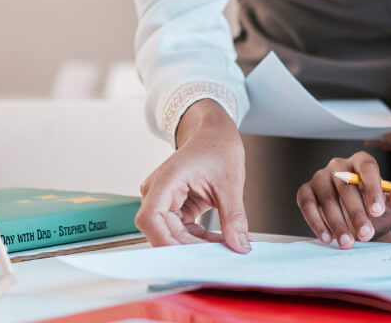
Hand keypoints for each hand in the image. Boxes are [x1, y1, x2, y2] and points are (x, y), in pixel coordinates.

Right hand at [135, 99, 250, 251]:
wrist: (215, 134)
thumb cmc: (217, 147)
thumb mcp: (231, 183)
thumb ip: (233, 217)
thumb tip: (240, 245)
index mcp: (167, 179)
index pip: (150, 217)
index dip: (164, 241)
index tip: (187, 256)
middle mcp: (158, 191)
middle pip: (162, 230)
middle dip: (188, 247)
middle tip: (217, 256)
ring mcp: (164, 200)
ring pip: (173, 234)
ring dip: (196, 244)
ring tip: (224, 246)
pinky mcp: (174, 207)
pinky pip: (182, 230)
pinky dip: (199, 238)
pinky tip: (220, 239)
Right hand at [297, 151, 390, 248]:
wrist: (359, 227)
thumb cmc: (377, 213)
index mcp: (362, 161)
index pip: (367, 167)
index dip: (372, 188)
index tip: (378, 211)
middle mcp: (339, 165)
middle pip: (345, 184)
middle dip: (356, 213)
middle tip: (365, 234)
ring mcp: (320, 177)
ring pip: (326, 197)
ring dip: (337, 222)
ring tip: (348, 242)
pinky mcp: (306, 191)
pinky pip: (307, 204)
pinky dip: (316, 222)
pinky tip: (327, 237)